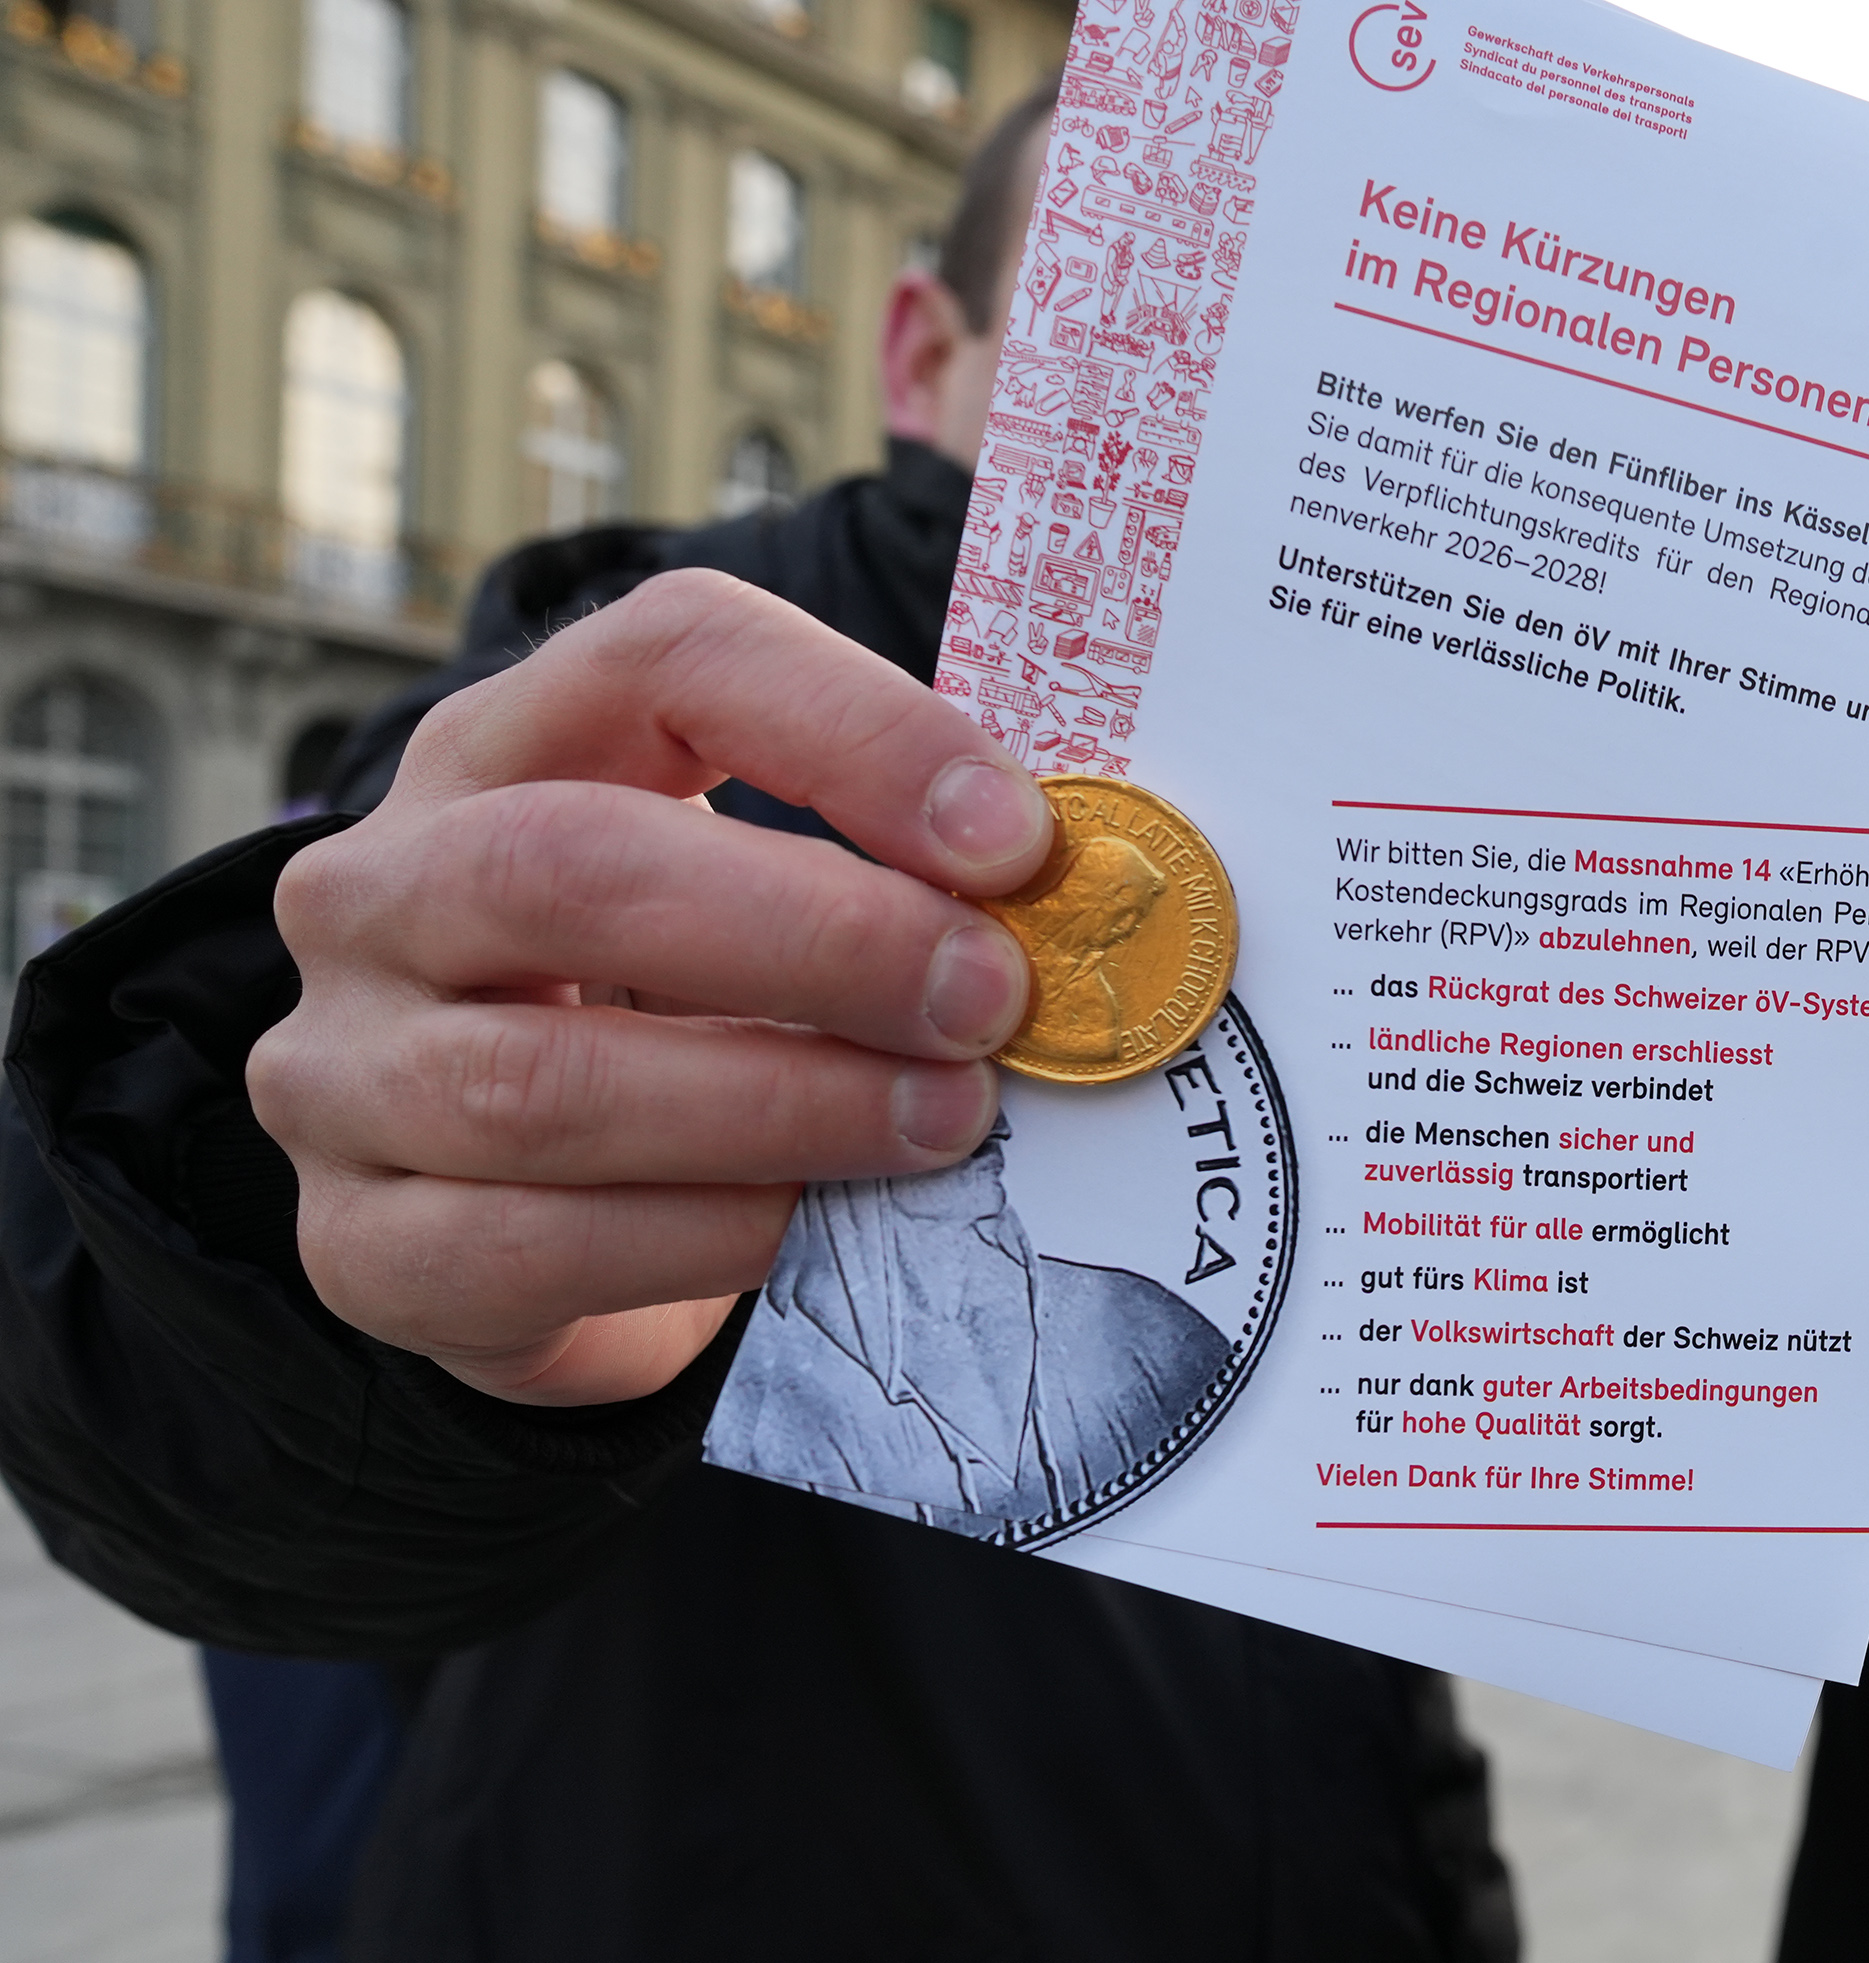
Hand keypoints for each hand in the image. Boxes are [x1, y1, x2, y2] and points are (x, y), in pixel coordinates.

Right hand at [248, 570, 1057, 1407]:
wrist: (526, 1228)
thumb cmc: (690, 1023)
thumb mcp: (769, 907)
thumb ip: (890, 873)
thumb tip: (1069, 896)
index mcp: (505, 747)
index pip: (668, 654)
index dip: (855, 728)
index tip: (1014, 835)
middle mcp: (384, 885)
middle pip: (572, 866)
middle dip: (819, 937)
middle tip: (990, 998)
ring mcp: (343, 1068)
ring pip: (540, 1082)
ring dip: (782, 1104)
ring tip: (947, 1122)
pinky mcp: (358, 1244)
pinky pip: (523, 1245)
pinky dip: (698, 1241)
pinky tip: (812, 1228)